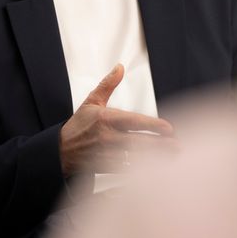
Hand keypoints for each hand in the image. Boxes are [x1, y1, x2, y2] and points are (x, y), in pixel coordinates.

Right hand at [59, 64, 174, 174]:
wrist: (58, 150)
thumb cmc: (78, 125)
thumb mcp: (91, 102)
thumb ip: (108, 85)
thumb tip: (120, 67)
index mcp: (106, 119)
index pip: (134, 121)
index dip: (153, 126)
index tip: (169, 129)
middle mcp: (106, 137)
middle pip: (138, 142)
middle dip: (160, 146)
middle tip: (178, 146)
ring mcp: (105, 154)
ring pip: (134, 158)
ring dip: (155, 159)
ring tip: (173, 157)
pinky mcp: (104, 168)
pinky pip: (126, 170)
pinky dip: (141, 170)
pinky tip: (156, 169)